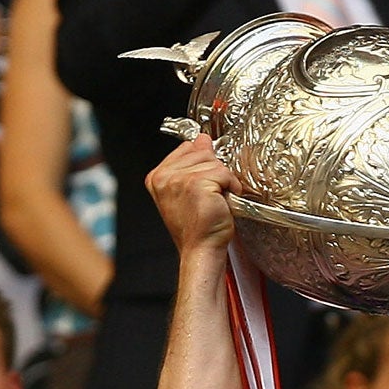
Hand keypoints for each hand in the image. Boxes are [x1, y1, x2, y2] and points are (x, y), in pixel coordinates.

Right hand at [148, 136, 237, 256]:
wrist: (201, 249)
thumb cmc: (197, 228)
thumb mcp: (190, 191)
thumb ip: (192, 164)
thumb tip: (203, 139)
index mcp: (157, 177)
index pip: (187, 149)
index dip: (203, 163)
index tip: (206, 183)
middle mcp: (165, 176)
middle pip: (202, 153)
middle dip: (214, 173)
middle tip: (211, 197)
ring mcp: (179, 179)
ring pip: (214, 162)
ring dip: (223, 181)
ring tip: (216, 201)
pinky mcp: (197, 183)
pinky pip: (224, 173)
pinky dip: (231, 187)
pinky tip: (224, 202)